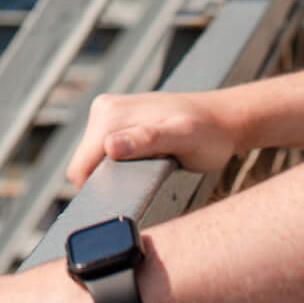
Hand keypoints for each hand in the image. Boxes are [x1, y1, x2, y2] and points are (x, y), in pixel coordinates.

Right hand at [68, 90, 238, 187]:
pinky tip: (146, 161)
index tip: (131, 193)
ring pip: (93, 159)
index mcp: (111, 114)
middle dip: (110, 179)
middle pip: (85, 164)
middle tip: (148, 178)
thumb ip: (148, 141)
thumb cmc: (208, 134)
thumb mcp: (184, 140)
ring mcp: (107, 112)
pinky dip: (119, 164)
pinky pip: (103, 151)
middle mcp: (103, 109)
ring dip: (116, 172)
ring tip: (150, 167)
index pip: (82, 166)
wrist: (221, 119)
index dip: (99, 189)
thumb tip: (110, 147)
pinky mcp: (114, 120)